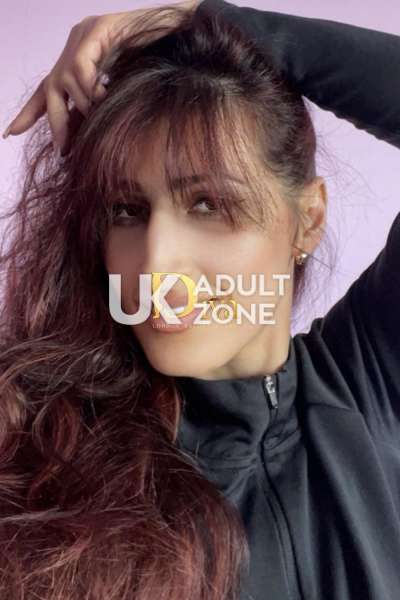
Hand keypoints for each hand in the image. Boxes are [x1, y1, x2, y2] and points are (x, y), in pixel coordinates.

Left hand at [2, 0, 199, 154]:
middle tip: (63, 150)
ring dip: (83, 108)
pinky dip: (91, 90)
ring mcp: (85, 35)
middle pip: (51, 89)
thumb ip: (101, 104)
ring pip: (66, 82)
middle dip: (55, 123)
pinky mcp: (98, 29)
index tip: (10, 133)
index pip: (48, 90)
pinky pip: (81, 68)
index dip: (30, 113)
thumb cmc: (159, 62)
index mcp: (78, 60)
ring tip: (99, 118)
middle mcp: (75, 46)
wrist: (182, 33)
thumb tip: (88, 133)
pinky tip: (104, 99)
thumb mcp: (121, 91)